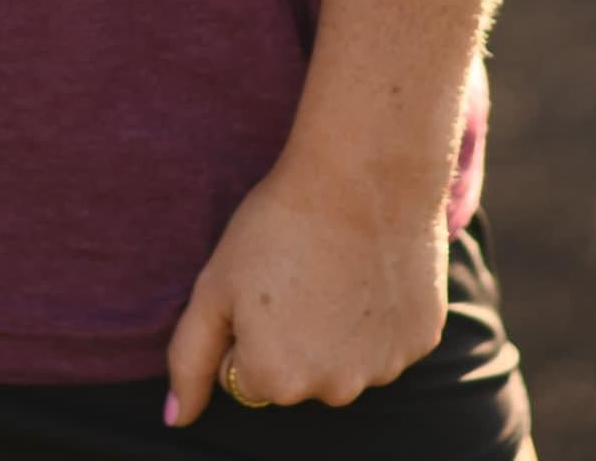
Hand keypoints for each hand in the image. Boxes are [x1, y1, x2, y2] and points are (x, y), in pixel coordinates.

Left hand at [164, 147, 449, 421]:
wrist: (362, 175)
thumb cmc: (277, 224)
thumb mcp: (213, 286)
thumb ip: (189, 360)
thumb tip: (175, 420)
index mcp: (276, 380)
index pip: (243, 374)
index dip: (244, 325)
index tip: (258, 282)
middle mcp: (333, 390)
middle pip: (296, 374)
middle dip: (288, 335)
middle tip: (294, 271)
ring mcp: (384, 368)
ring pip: (343, 359)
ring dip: (335, 327)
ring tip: (332, 265)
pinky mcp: (421, 340)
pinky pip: (386, 339)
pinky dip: (377, 312)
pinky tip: (370, 267)